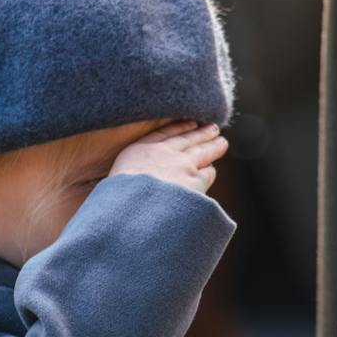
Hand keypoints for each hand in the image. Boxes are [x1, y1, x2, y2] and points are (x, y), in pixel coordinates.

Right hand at [108, 121, 227, 195]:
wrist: (132, 213)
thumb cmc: (119, 203)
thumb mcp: (116, 181)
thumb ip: (131, 174)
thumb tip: (140, 180)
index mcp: (139, 150)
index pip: (164, 133)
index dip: (180, 127)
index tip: (190, 123)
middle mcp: (163, 152)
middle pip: (187, 138)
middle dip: (201, 132)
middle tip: (212, 128)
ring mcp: (182, 164)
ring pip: (203, 151)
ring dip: (214, 146)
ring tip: (221, 143)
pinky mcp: (196, 180)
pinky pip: (208, 172)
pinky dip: (210, 171)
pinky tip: (212, 169)